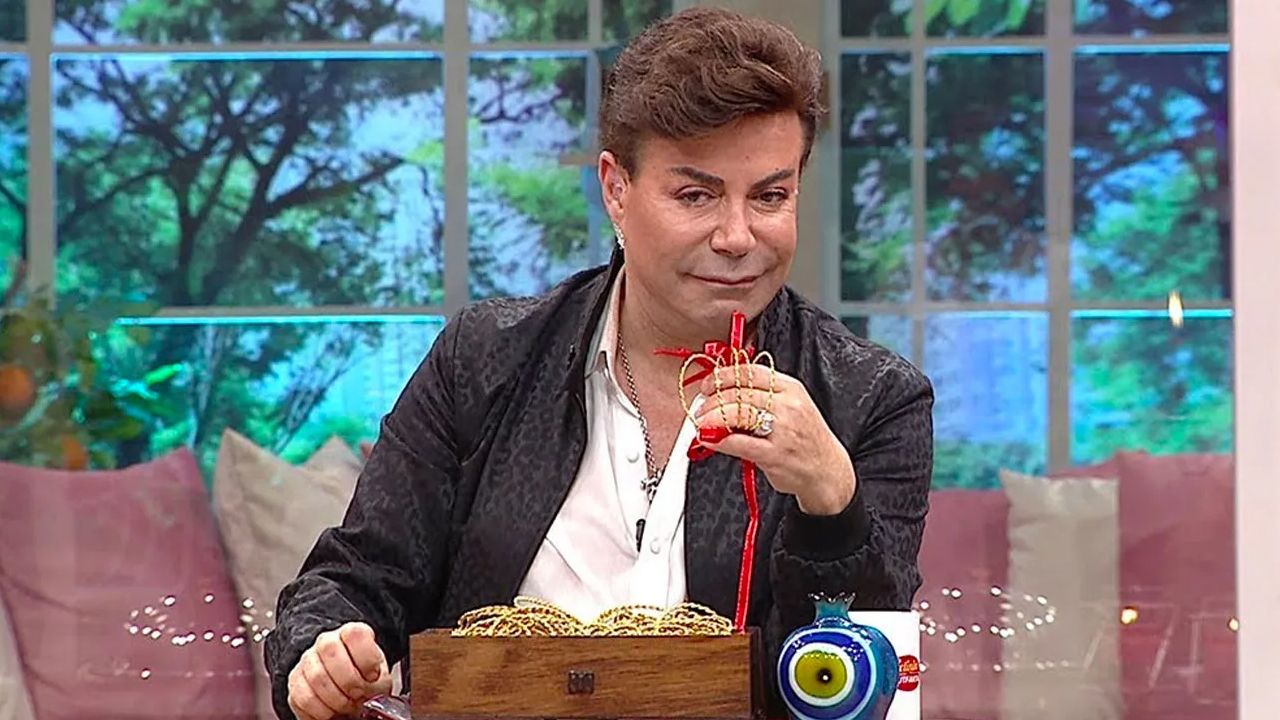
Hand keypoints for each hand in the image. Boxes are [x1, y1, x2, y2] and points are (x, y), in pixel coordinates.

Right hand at [288, 622, 391, 719]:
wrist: (348, 690)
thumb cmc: (365, 680)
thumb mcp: (380, 679)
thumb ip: (378, 683)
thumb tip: (374, 699)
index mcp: (352, 634)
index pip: (355, 634)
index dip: (366, 658)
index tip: (373, 676)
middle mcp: (326, 642)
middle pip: (331, 652)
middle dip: (350, 682)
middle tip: (359, 696)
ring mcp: (308, 660)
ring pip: (316, 677)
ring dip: (337, 700)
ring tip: (347, 706)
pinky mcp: (295, 682)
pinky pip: (304, 698)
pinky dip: (322, 711)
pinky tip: (332, 712)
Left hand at [692, 363, 855, 515]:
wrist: (827, 470)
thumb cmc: (806, 438)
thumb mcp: (793, 405)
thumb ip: (764, 395)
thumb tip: (725, 390)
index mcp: (791, 388)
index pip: (750, 372)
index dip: (723, 376)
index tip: (709, 383)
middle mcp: (788, 405)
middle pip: (740, 392)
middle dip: (713, 400)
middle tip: (700, 408)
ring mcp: (782, 430)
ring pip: (737, 413)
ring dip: (712, 418)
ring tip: (702, 423)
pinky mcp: (774, 454)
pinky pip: (738, 442)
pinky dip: (719, 439)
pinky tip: (710, 439)